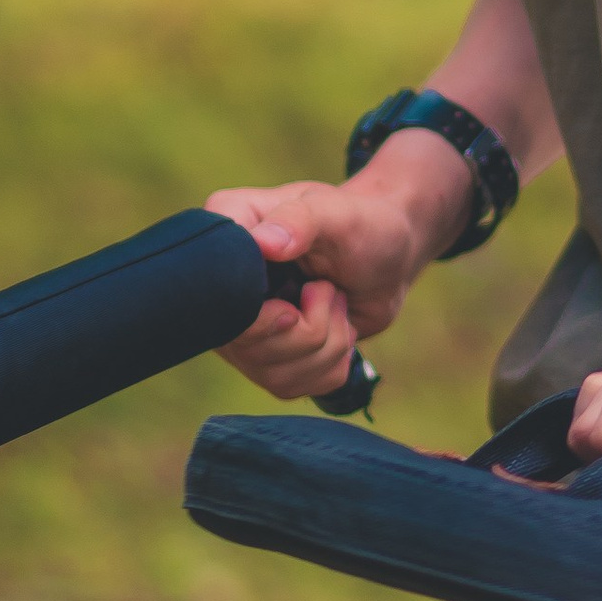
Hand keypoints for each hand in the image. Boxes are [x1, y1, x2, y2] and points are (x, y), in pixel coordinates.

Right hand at [203, 164, 455, 404]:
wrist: (389, 255)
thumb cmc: (361, 224)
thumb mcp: (337, 214)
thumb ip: (300, 220)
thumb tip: (263, 243)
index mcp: (225, 233)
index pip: (212, 294)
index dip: (257, 317)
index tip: (293, 308)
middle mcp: (221, 286)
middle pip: (244, 347)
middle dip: (308, 331)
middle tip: (329, 291)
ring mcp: (241, 326)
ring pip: (271, 374)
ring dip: (326, 346)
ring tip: (336, 304)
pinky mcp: (266, 356)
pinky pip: (290, 387)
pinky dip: (329, 365)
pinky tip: (336, 329)